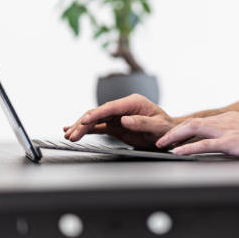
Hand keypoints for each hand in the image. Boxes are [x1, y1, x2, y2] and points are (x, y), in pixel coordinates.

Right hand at [63, 94, 177, 149]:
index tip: (86, 121)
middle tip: (72, 134)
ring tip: (69, 135)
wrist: (169, 134)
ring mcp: (118, 116)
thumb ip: (142, 123)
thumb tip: (125, 119)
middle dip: (84, 123)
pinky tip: (74, 131)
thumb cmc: (166, 129)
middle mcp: (123, 107)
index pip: (111, 107)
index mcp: (134, 102)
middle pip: (99, 112)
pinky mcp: (116, 125)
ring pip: (96, 119)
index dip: (97, 114)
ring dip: (82, 127)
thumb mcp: (158, 127)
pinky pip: (98, 126)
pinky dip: (86, 129)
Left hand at [155, 111, 238, 157]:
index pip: (201, 122)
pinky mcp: (231, 142)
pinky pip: (204, 144)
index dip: (184, 129)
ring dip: (175, 137)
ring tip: (162, 145)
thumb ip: (236, 135)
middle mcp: (224, 121)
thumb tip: (228, 143)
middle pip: (192, 122)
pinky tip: (178, 152)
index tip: (173, 136)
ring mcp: (226, 130)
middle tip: (161, 140)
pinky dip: (188, 147)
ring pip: (193, 129)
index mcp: (229, 119)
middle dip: (173, 131)